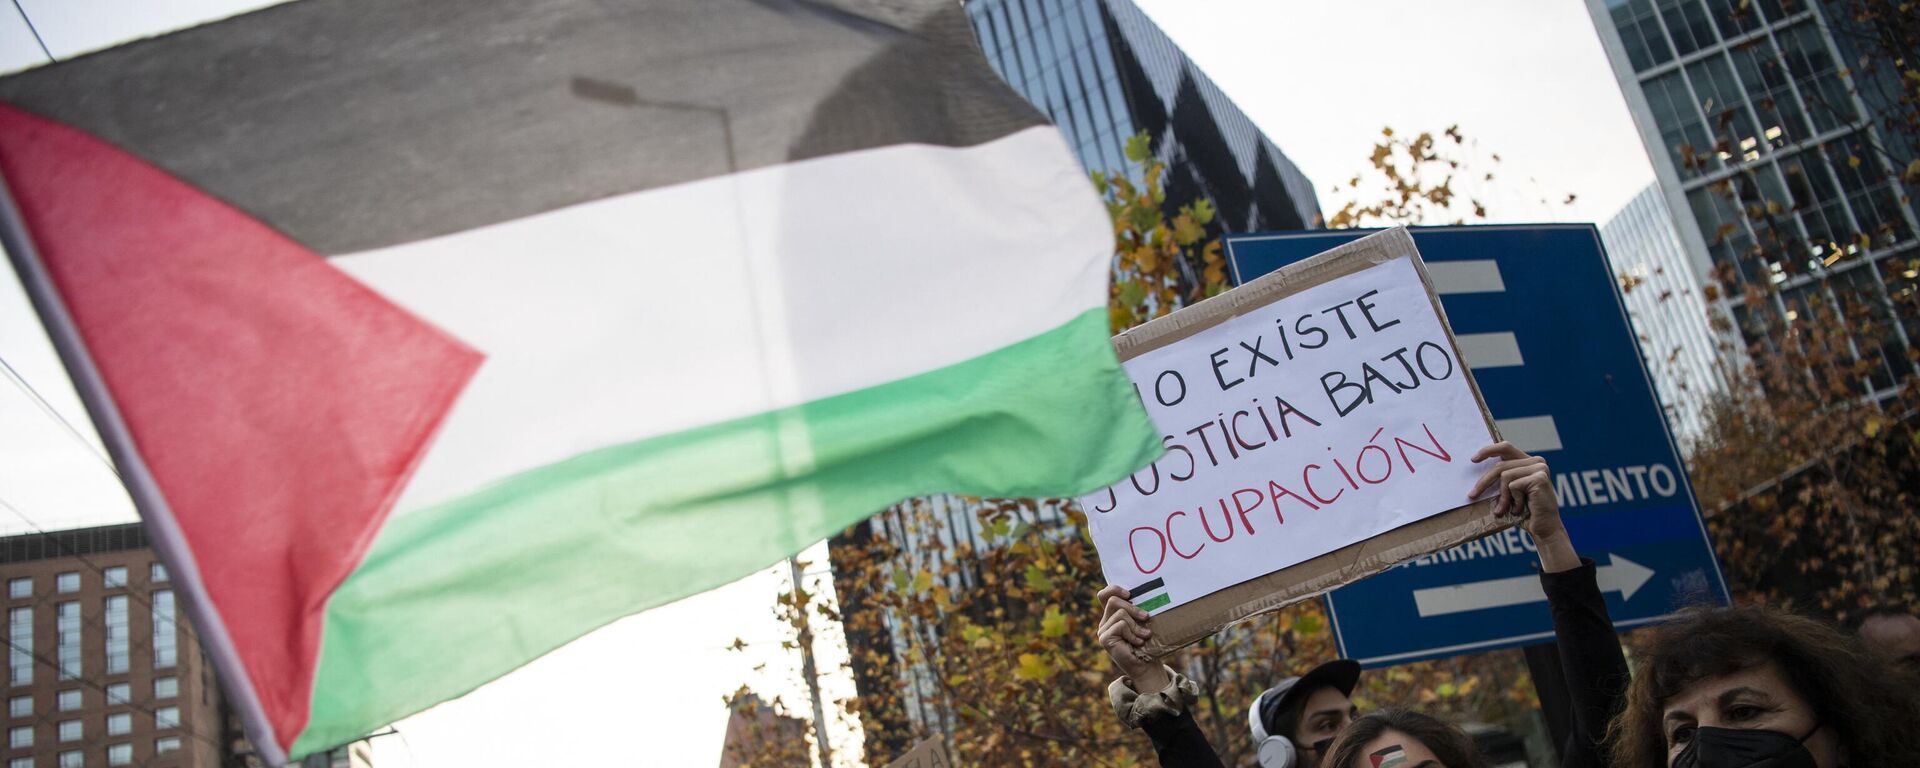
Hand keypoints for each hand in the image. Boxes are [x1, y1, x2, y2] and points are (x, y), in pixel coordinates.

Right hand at [1096, 584, 1169, 691]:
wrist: (1146, 667)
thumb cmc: (1148, 645)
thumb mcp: (1143, 623)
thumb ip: (1138, 611)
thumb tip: (1148, 594)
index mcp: (1113, 616)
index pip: (1104, 595)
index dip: (1114, 589)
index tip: (1130, 594)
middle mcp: (1105, 622)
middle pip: (1113, 600)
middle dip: (1133, 607)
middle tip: (1146, 617)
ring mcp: (1103, 631)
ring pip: (1120, 613)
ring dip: (1136, 625)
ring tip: (1145, 636)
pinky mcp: (1105, 639)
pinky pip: (1120, 625)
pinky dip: (1133, 633)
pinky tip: (1138, 643)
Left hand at [1469, 442, 1578, 572]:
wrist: (1543, 528)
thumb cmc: (1524, 511)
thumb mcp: (1509, 492)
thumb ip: (1499, 479)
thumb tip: (1474, 469)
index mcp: (1528, 462)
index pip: (1505, 447)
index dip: (1488, 450)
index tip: (1473, 459)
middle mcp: (1536, 461)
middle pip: (1500, 465)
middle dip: (1484, 482)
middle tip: (1472, 495)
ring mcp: (1539, 468)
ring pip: (1505, 476)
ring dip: (1502, 497)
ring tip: (1504, 509)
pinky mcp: (1539, 478)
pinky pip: (1513, 486)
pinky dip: (1513, 500)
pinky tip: (1520, 508)